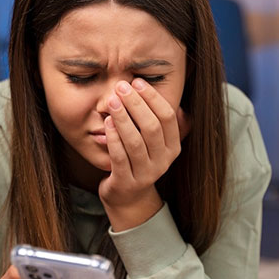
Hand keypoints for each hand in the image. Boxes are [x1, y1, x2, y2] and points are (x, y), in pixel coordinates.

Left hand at [99, 78, 190, 230]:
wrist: (128, 197)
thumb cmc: (138, 160)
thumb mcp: (154, 142)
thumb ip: (159, 120)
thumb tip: (165, 89)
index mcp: (173, 147)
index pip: (168, 118)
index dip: (153, 98)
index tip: (137, 81)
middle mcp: (163, 161)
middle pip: (152, 128)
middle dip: (136, 104)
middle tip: (121, 87)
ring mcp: (145, 174)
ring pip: (135, 142)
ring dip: (123, 118)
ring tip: (111, 101)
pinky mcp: (126, 182)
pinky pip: (120, 157)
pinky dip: (113, 138)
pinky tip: (106, 122)